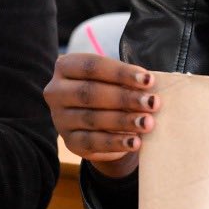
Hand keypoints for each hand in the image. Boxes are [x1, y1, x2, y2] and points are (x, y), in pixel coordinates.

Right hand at [43, 53, 156, 179]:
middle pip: (90, 92)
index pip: (92, 66)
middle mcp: (56, 92)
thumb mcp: (117, 82)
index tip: (149, 80)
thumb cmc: (112, 93)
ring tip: (148, 123)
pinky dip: (116, 142)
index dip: (121, 73)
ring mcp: (60, 119)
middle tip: (153, 103)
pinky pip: (92, 142)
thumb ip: (127, 82)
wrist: (101, 126)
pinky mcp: (69, 142)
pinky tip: (135, 142)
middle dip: (125, 98)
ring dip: (123, 121)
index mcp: (65, 67)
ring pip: (92, 119)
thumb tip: (149, 86)